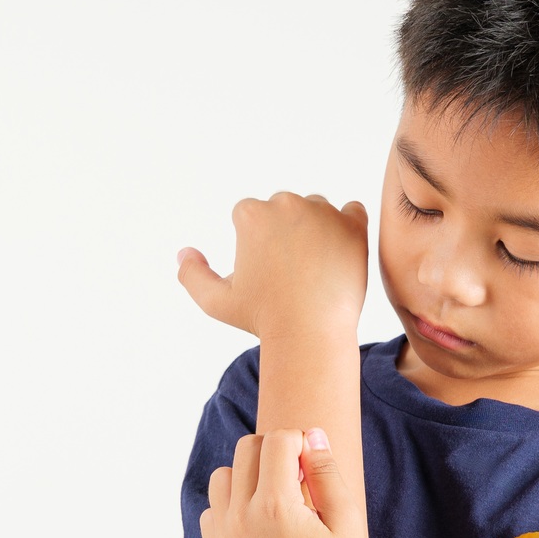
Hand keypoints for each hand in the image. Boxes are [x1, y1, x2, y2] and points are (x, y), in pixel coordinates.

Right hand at [177, 193, 367, 340]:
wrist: (310, 333)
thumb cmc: (261, 318)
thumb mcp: (216, 302)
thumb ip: (192, 275)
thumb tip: (184, 253)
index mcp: (251, 214)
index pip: (249, 214)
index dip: (253, 242)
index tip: (262, 268)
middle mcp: (286, 204)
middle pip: (282, 208)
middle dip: (283, 231)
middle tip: (287, 271)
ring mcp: (323, 212)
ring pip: (315, 209)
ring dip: (314, 228)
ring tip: (312, 268)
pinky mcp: (354, 224)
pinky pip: (352, 211)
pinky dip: (346, 228)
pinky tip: (337, 254)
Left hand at [201, 427, 370, 537]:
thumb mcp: (347, 519)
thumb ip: (326, 471)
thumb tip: (311, 433)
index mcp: (275, 506)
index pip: (278, 440)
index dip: (302, 441)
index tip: (315, 464)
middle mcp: (240, 518)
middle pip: (247, 450)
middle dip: (275, 452)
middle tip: (301, 479)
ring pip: (223, 476)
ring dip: (249, 475)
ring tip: (279, 498)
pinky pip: (212, 510)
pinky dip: (231, 506)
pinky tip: (260, 522)